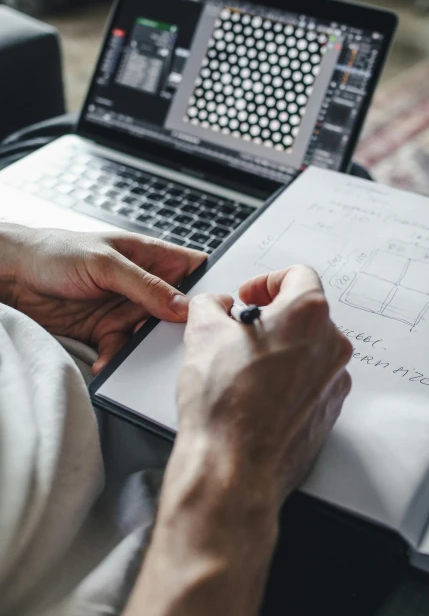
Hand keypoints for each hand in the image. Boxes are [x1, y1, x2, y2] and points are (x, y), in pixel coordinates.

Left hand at [0, 224, 205, 373]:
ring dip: (150, 350)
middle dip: (182, 328)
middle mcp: (143, 285)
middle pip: (179, 310)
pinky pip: (122, 352)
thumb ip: (145, 285)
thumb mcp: (106, 264)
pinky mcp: (105, 332)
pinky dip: (118, 361)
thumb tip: (182, 305)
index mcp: (150, 257)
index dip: (210, 285)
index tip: (220, 306)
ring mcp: (125, 310)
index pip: (193, 268)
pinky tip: (108, 364)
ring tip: (144, 359)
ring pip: (153, 336)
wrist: (12, 274)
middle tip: (184, 343)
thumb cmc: (55, 251)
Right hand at [119, 265, 351, 615]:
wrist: (232, 466)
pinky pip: (312, 381)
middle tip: (241, 329)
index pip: (298, 275)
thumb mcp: (202, 333)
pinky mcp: (329, 411)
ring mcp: (334, 381)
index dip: (267, 280)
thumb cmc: (224, 403)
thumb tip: (214, 305)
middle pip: (306, 312)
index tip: (248, 297)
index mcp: (308, 314)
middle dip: (273, 316)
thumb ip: (209, 305)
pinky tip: (256, 392)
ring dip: (281, 348)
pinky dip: (289, 378)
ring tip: (244, 364)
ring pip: (309, 348)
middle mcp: (331, 344)